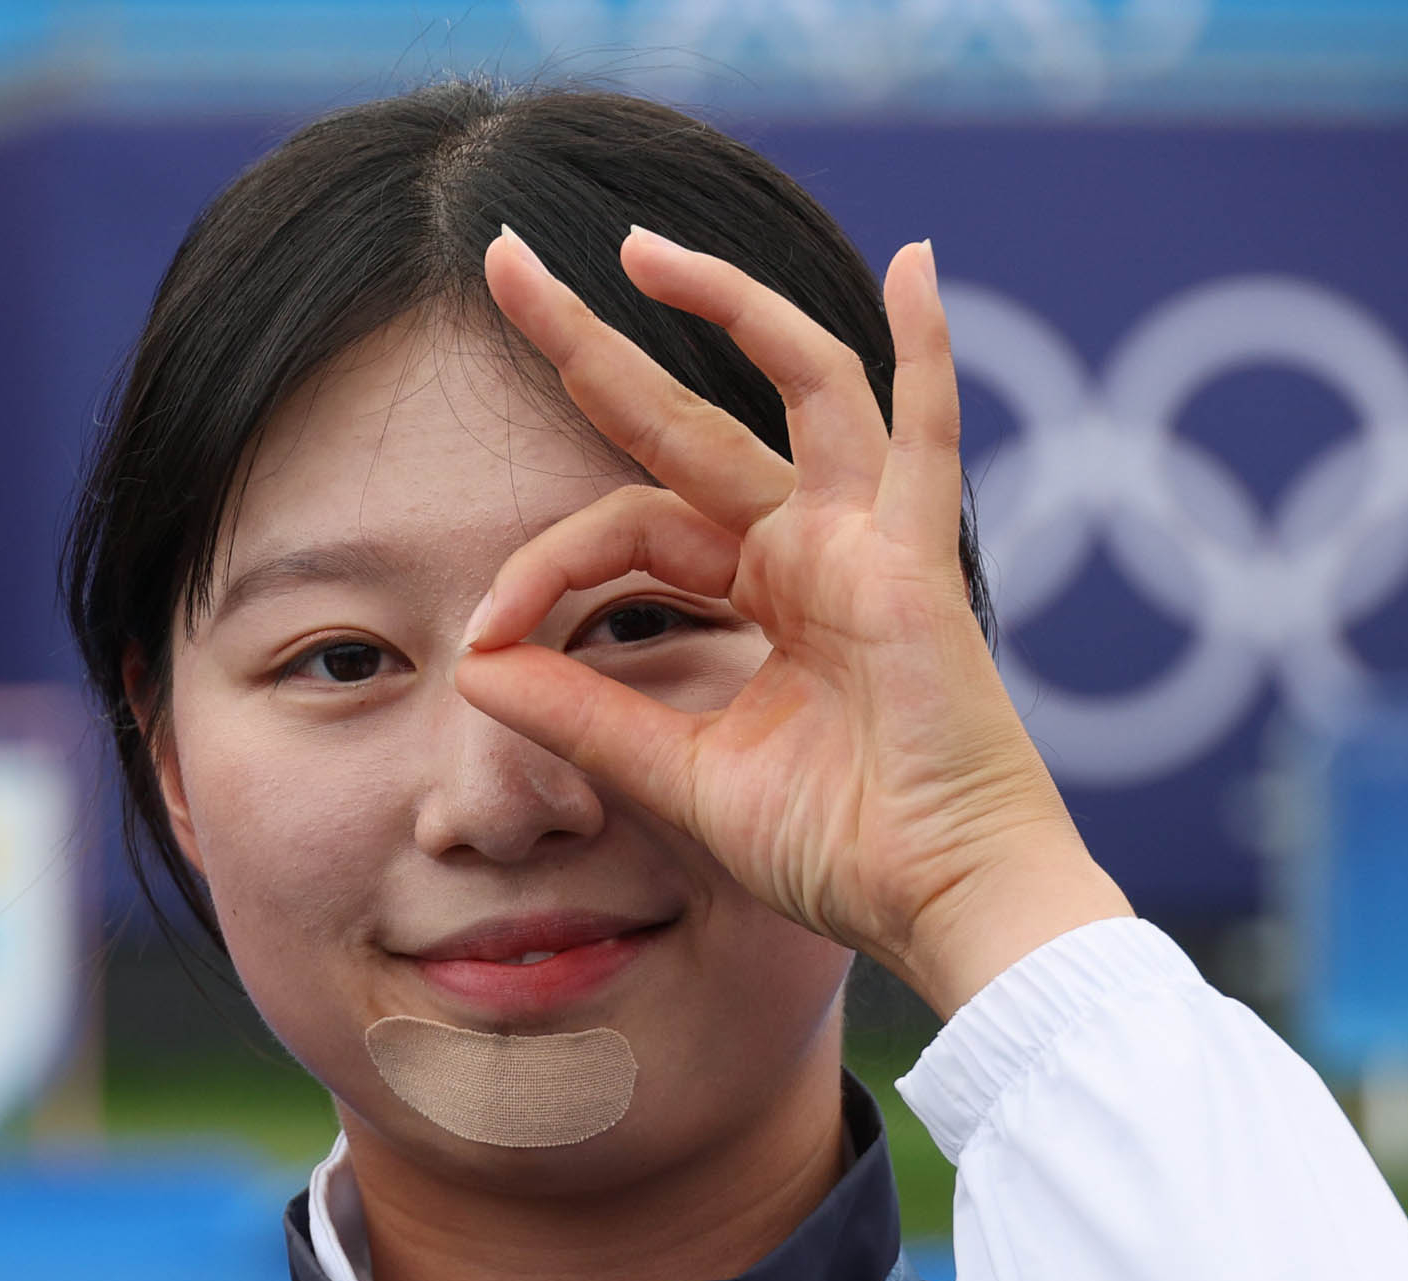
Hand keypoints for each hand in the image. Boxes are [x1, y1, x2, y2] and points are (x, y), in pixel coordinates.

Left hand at [455, 226, 1128, 1017]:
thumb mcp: (672, 775)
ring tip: (638, 248)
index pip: (624, 531)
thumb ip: (581, 713)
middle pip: (684, 419)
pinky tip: (914, 263)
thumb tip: (474, 664)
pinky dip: (928, 349)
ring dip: (724, 305)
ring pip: (796, 385)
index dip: (541, 568)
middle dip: (591, 344)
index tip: (481, 641)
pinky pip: (926, 437)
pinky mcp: (914, 564)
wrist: (934, 905)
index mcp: (757, 590)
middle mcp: (808, 546)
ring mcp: (865, 541)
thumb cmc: (833, 848)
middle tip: (507, 267)